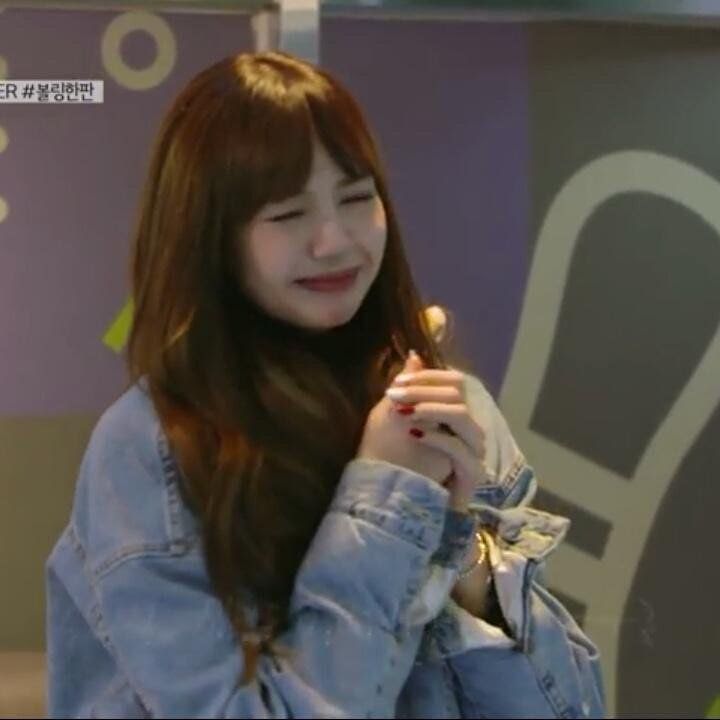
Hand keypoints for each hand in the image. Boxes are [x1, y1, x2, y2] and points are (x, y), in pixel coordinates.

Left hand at [386, 353, 486, 512]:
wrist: (396, 499)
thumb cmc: (396, 457)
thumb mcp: (396, 416)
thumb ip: (410, 388)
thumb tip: (414, 355)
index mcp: (455, 412)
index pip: (456, 381)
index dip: (429, 376)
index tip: (398, 381)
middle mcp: (469, 429)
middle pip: (459, 395)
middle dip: (423, 391)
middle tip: (393, 395)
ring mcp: (473, 451)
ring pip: (463, 417)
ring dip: (431, 409)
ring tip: (404, 413)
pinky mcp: (471, 474)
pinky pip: (460, 450)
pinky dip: (437, 438)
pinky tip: (415, 434)